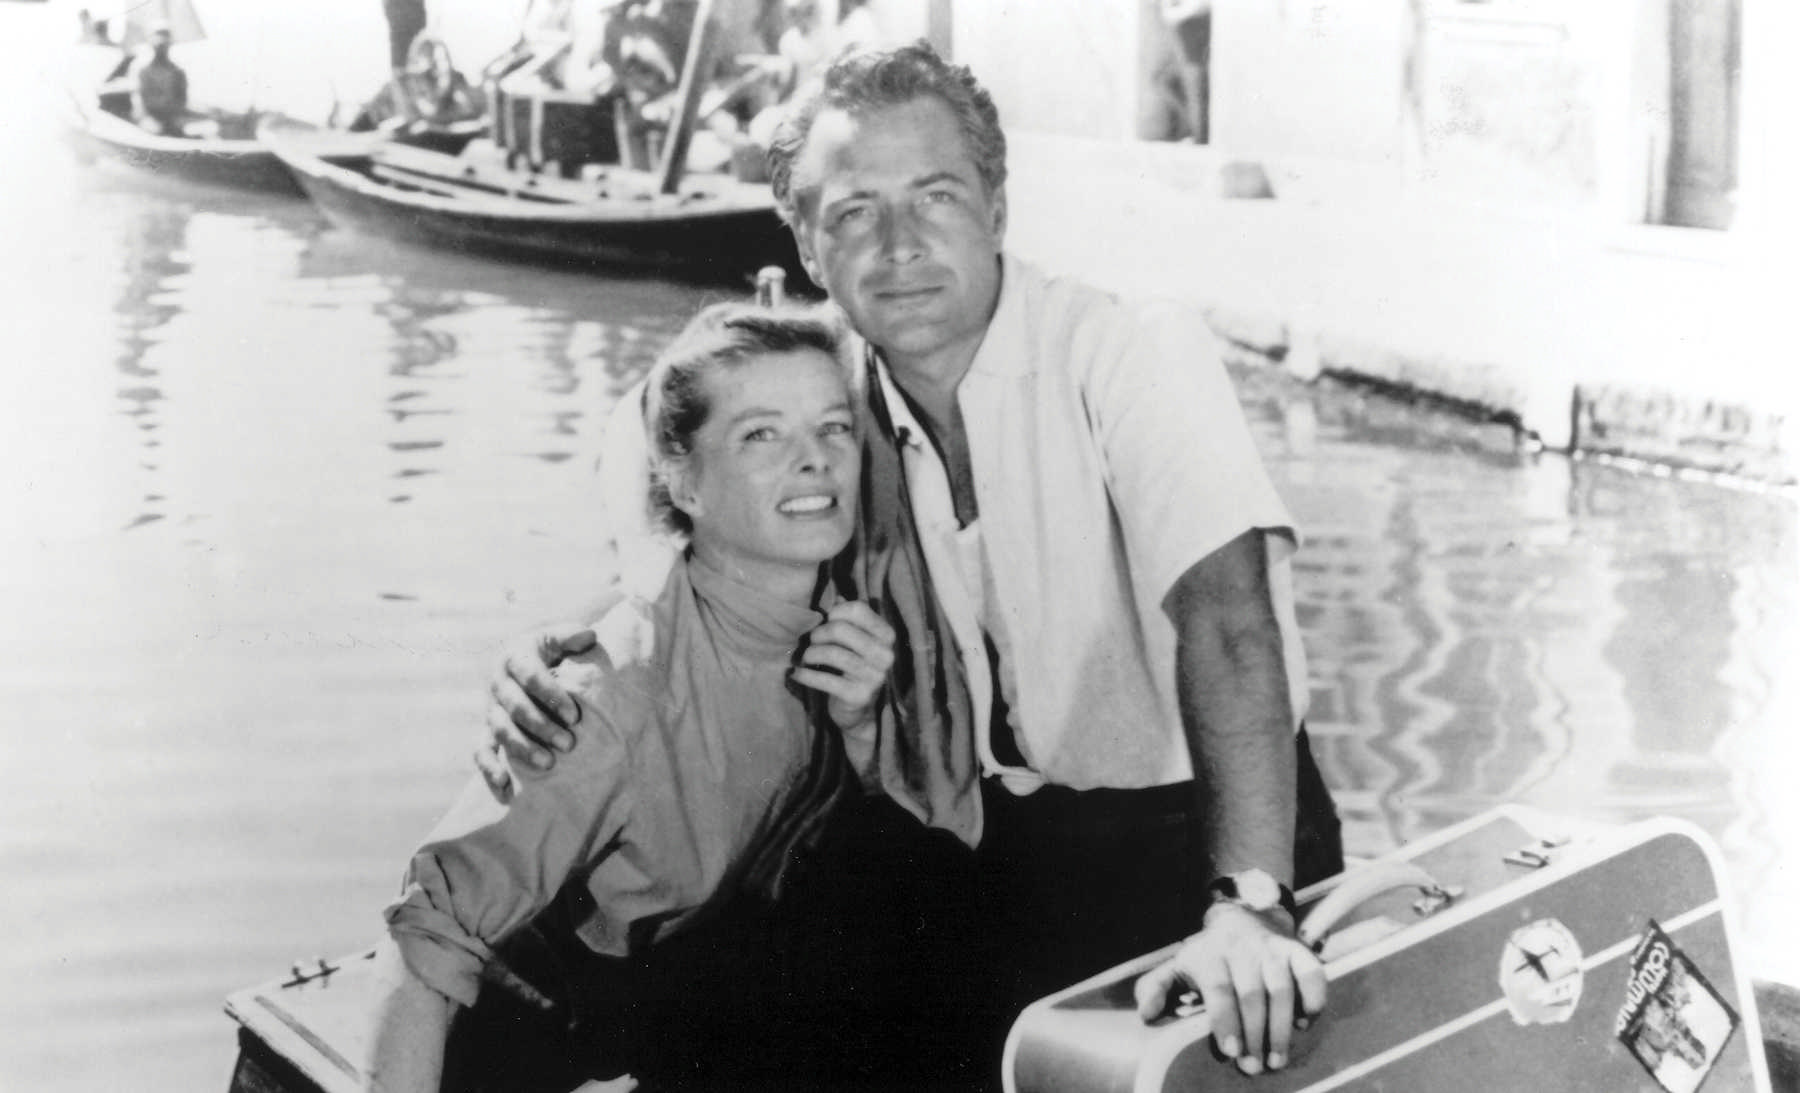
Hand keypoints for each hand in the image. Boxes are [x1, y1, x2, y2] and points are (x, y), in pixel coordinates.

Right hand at [477, 624, 598, 798]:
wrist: (526, 663)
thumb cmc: (549, 651)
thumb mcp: (556, 637)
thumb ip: (570, 635)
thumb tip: (589, 636)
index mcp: (515, 657)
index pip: (531, 677)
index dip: (552, 696)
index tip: (575, 716)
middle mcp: (498, 683)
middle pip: (515, 708)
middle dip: (542, 727)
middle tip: (569, 744)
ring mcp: (490, 708)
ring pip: (500, 731)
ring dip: (522, 748)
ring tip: (549, 764)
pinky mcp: (486, 729)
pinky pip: (481, 751)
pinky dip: (489, 768)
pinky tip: (504, 786)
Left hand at [790, 601, 894, 730]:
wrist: (858, 711)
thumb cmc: (853, 667)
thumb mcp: (856, 641)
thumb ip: (849, 618)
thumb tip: (836, 595)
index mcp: (887, 636)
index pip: (858, 609)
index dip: (836, 612)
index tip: (826, 621)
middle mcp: (885, 655)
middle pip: (841, 630)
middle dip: (819, 634)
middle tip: (811, 641)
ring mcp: (874, 677)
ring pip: (832, 653)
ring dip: (810, 654)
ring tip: (805, 657)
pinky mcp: (858, 696)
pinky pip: (825, 679)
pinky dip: (805, 675)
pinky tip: (796, 673)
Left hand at [1133, 903, 1325, 1074]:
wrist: (1243, 917)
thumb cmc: (1208, 955)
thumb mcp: (1178, 966)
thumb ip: (1157, 987)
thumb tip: (1146, 1014)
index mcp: (1211, 954)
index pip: (1219, 988)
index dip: (1225, 1020)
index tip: (1231, 1051)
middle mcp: (1243, 949)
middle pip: (1251, 994)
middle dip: (1254, 1033)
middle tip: (1254, 1067)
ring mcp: (1273, 949)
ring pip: (1282, 988)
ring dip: (1282, 1027)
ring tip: (1277, 1059)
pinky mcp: (1298, 950)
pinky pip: (1311, 973)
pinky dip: (1313, 999)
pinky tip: (1305, 1023)